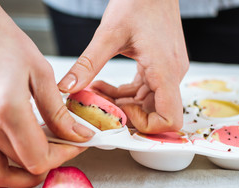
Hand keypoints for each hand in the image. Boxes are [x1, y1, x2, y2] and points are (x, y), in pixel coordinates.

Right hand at [0, 0, 93, 187]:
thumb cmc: (2, 41)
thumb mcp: (41, 74)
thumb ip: (58, 112)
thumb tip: (77, 134)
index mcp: (8, 111)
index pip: (39, 158)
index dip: (64, 155)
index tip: (76, 143)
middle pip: (22, 166)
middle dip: (51, 160)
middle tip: (65, 145)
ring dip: (21, 175)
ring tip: (40, 158)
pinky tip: (4, 164)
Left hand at [58, 0, 188, 132]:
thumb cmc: (139, 1)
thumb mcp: (108, 34)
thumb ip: (88, 64)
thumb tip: (67, 88)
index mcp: (165, 71)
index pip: (170, 119)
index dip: (146, 125)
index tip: (122, 113)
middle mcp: (171, 75)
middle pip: (156, 114)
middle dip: (127, 114)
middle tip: (101, 106)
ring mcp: (167, 72)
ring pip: (147, 103)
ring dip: (121, 103)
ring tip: (95, 92)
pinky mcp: (160, 67)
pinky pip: (143, 91)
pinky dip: (124, 94)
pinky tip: (103, 85)